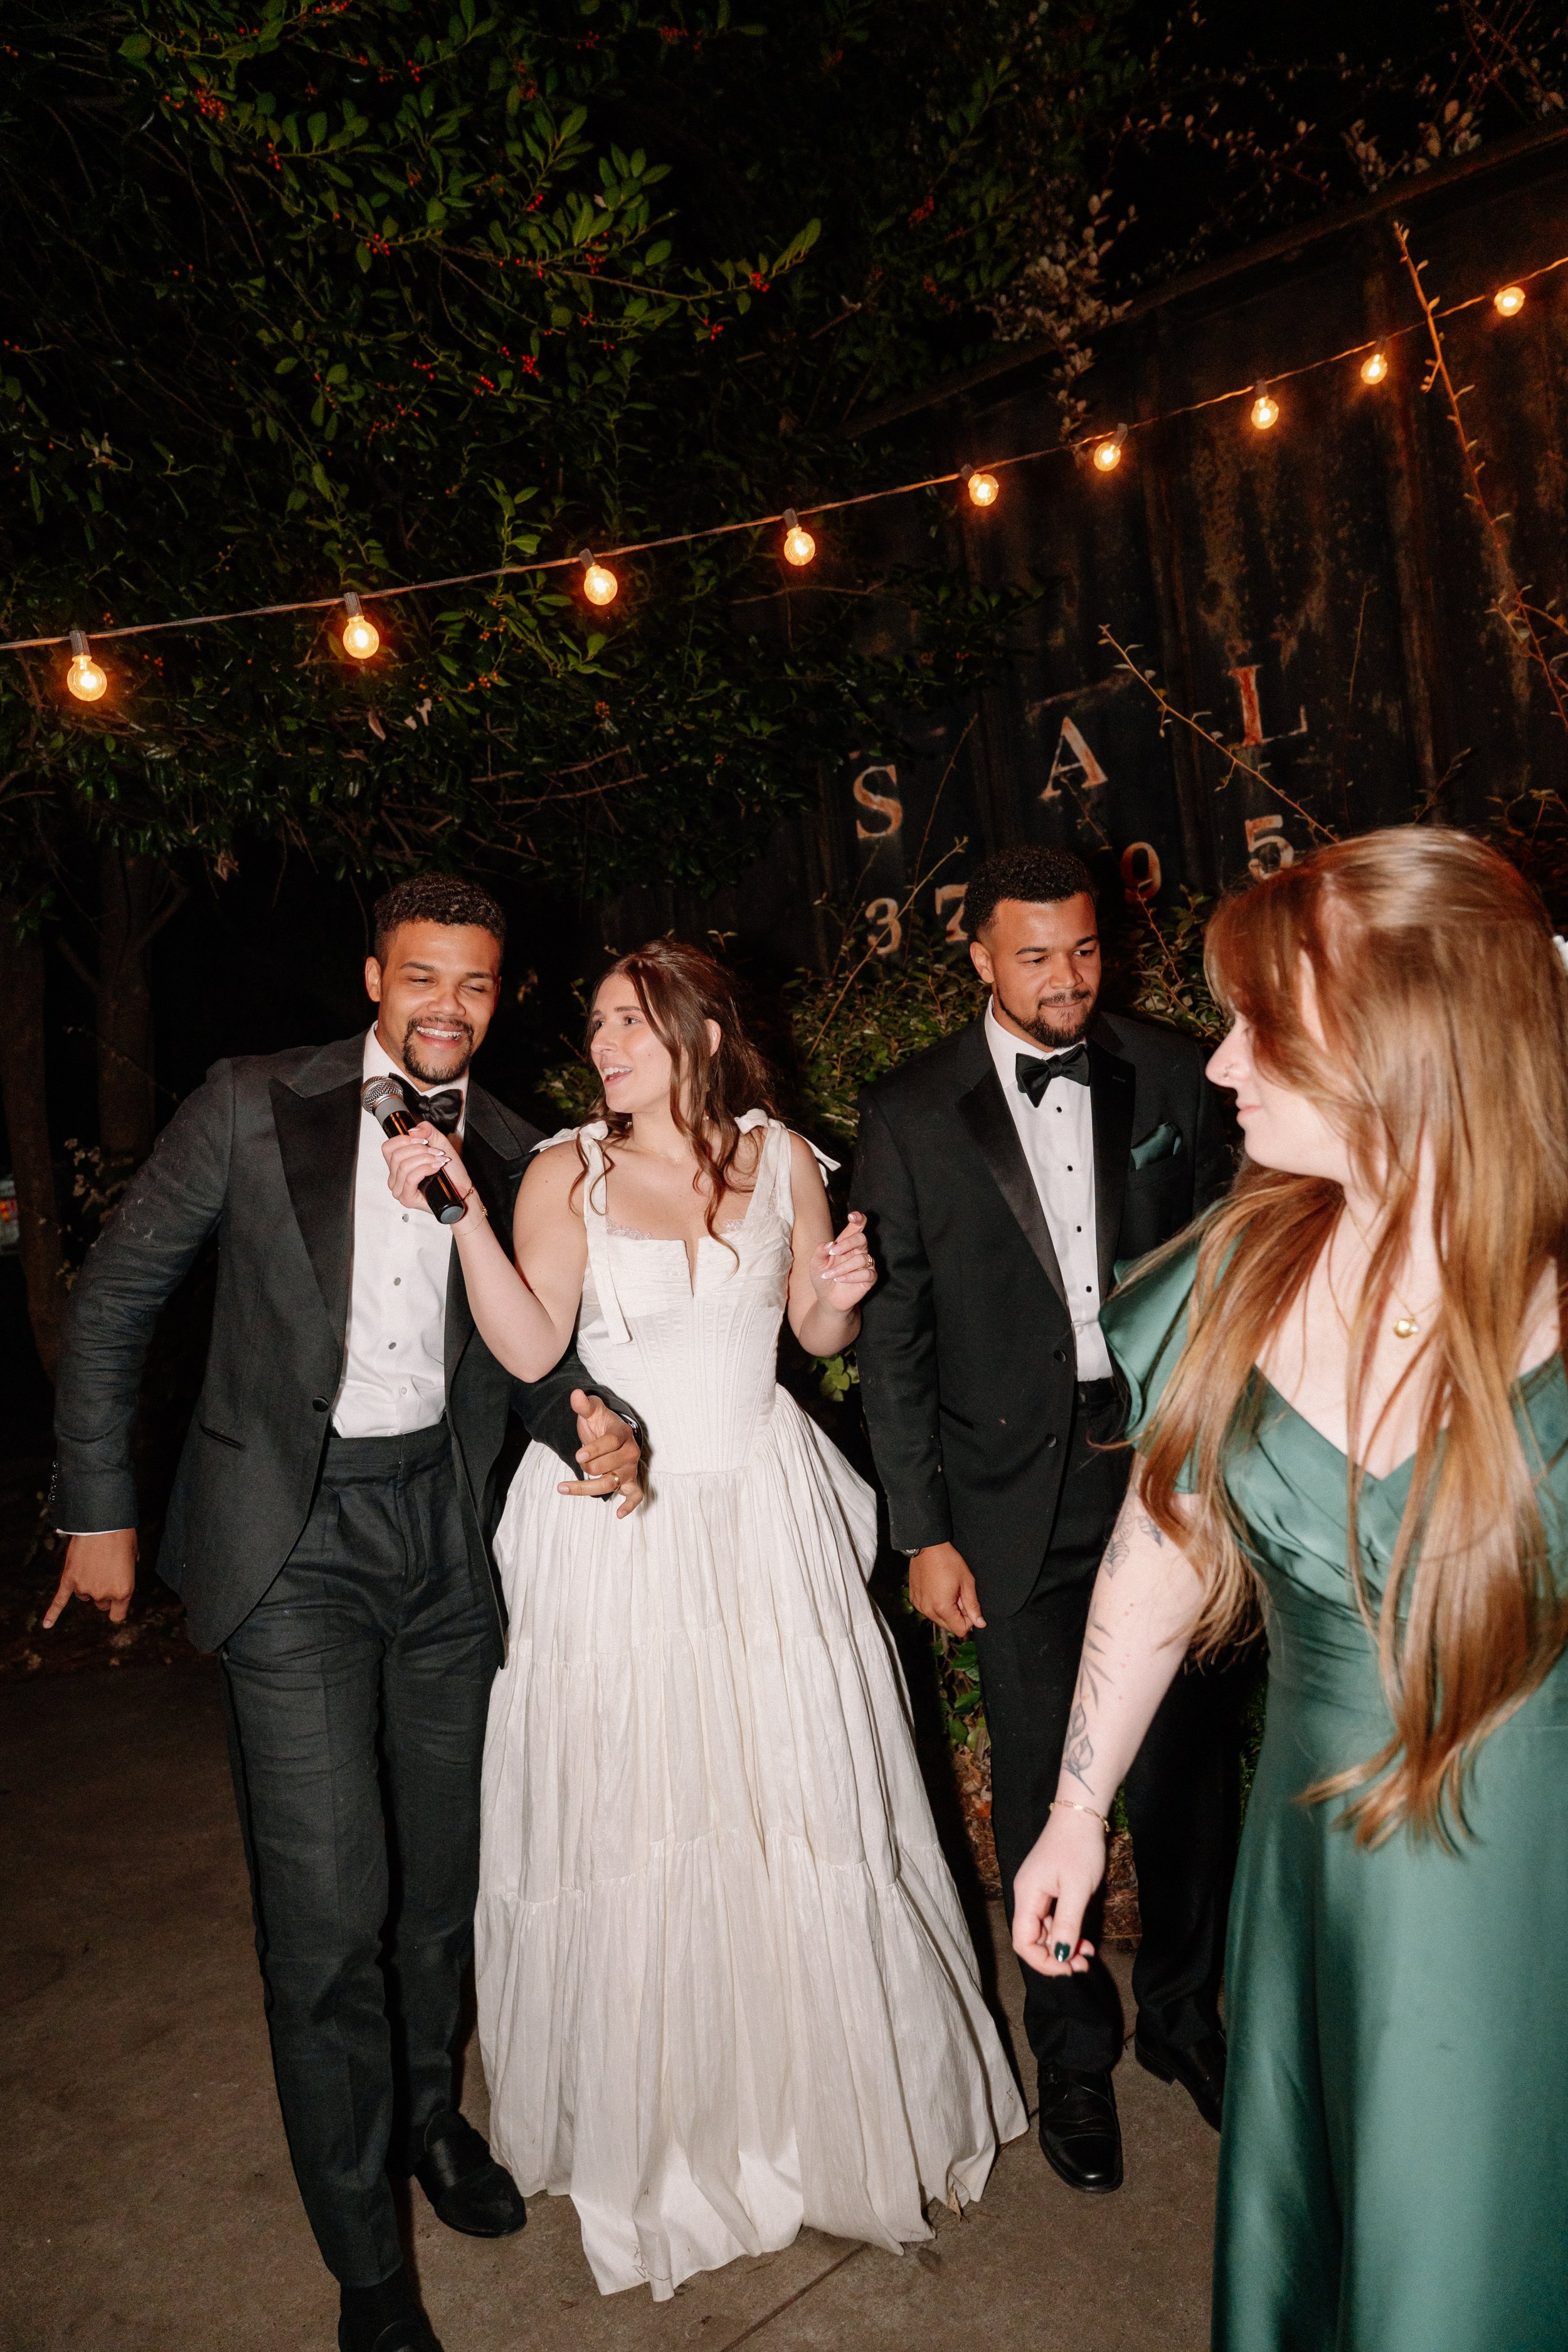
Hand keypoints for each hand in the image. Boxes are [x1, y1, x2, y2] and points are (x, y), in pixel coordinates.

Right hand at [43, 1529, 138, 1629]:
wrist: (103, 1521)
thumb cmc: (121, 1536)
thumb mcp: (134, 1556)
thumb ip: (126, 1573)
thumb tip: (119, 1574)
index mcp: (124, 1591)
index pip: (117, 1614)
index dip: (117, 1606)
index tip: (116, 1600)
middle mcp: (103, 1593)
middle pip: (100, 1603)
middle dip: (103, 1591)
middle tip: (106, 1569)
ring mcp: (84, 1588)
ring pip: (84, 1595)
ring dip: (87, 1584)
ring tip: (92, 1562)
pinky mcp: (68, 1580)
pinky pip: (59, 1601)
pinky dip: (52, 1613)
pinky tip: (47, 1625)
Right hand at [382, 1121, 475, 1213]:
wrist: (461, 1189)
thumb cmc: (450, 1171)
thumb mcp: (439, 1142)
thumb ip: (426, 1130)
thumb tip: (412, 1131)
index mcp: (398, 1164)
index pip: (388, 1147)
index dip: (404, 1140)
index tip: (423, 1140)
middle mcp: (395, 1177)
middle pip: (396, 1156)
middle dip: (419, 1150)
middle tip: (436, 1152)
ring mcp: (399, 1189)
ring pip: (404, 1166)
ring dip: (425, 1159)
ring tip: (439, 1161)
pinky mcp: (406, 1198)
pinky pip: (410, 1179)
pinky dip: (425, 1170)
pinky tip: (435, 1169)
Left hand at [557, 1388, 643, 1516]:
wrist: (614, 1435)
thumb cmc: (601, 1424)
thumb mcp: (592, 1412)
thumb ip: (583, 1405)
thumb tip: (575, 1394)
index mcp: (622, 1434)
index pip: (611, 1443)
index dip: (594, 1450)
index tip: (577, 1455)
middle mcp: (630, 1453)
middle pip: (607, 1467)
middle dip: (588, 1467)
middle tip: (577, 1462)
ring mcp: (631, 1469)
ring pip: (612, 1484)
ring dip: (587, 1489)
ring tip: (562, 1487)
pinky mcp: (631, 1483)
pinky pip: (636, 1496)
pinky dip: (629, 1506)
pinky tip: (618, 1514)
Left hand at [808, 1209, 875, 1313]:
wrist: (827, 1299)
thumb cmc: (823, 1278)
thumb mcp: (816, 1263)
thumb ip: (820, 1251)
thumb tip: (830, 1244)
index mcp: (847, 1244)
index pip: (857, 1227)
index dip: (858, 1219)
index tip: (852, 1216)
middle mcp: (859, 1251)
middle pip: (861, 1238)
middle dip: (847, 1244)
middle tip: (833, 1253)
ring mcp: (866, 1264)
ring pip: (862, 1258)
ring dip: (843, 1267)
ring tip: (830, 1275)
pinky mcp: (870, 1278)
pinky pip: (867, 1273)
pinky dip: (851, 1276)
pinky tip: (840, 1280)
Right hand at [908, 1540, 986, 1634]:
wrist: (927, 1547)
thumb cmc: (948, 1561)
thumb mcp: (967, 1582)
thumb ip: (973, 1605)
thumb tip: (980, 1623)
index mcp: (942, 1608)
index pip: (960, 1630)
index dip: (969, 1620)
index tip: (969, 1604)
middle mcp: (928, 1610)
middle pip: (949, 1627)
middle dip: (957, 1616)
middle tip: (959, 1595)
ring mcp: (919, 1605)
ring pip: (938, 1619)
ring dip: (946, 1610)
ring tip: (948, 1590)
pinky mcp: (914, 1599)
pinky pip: (928, 1610)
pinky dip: (935, 1604)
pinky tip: (938, 1589)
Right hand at [1012, 1804, 1105, 1977]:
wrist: (1081, 1815)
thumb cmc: (1079, 1849)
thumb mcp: (1077, 1890)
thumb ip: (1067, 1924)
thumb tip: (1059, 1957)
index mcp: (1027, 1896)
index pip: (1023, 1941)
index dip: (1043, 1961)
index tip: (1069, 1968)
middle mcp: (1027, 1896)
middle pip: (1032, 1939)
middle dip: (1056, 1956)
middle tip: (1084, 1964)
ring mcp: (1037, 1892)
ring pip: (1044, 1931)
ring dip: (1063, 1946)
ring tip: (1088, 1953)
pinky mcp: (1049, 1888)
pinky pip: (1052, 1919)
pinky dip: (1066, 1932)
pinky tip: (1083, 1938)